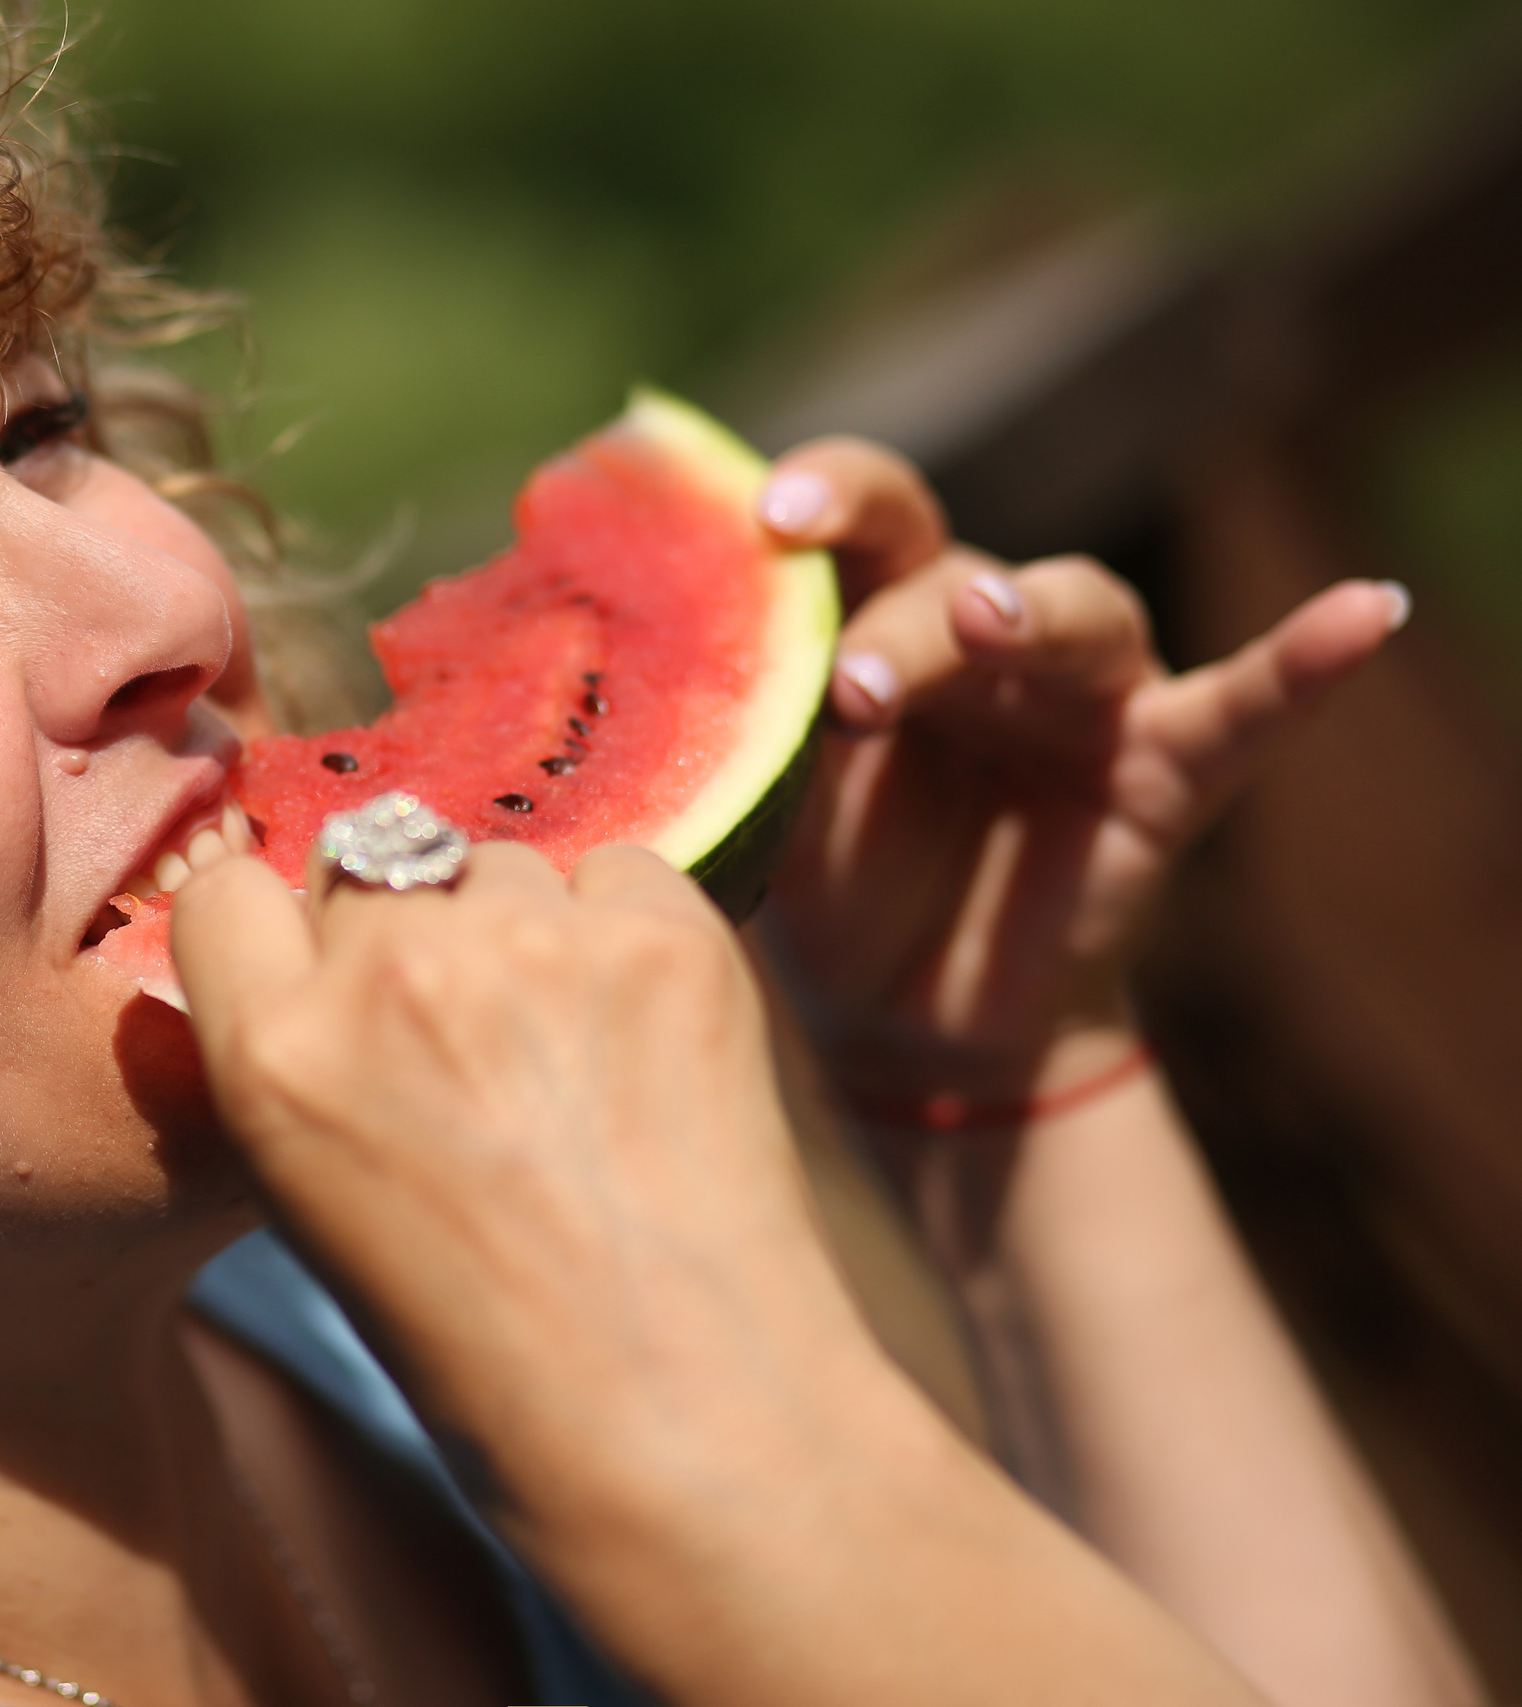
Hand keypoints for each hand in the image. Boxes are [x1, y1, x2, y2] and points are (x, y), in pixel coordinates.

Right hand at [171, 841, 872, 1494]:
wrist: (682, 1416)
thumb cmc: (489, 1349)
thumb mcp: (315, 1208)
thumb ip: (301, 1060)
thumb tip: (328, 960)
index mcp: (277, 1057)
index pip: (228, 895)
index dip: (276, 933)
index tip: (319, 970)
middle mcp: (392, 975)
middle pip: (369, 867)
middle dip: (407, 933)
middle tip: (471, 1047)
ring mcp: (534, 945)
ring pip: (497, 866)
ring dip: (520, 931)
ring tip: (570, 1064)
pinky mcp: (665, 935)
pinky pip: (618, 870)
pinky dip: (626, 931)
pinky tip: (645, 1040)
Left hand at [754, 440, 1405, 1096]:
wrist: (906, 1023)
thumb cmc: (822, 884)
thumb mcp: (761, 805)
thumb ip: (723, 727)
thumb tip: (604, 669)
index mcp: (867, 614)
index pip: (849, 526)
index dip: (815, 501)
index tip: (759, 518)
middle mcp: (977, 629)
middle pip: (949, 563)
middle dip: (901, 603)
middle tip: (850, 677)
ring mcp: (1078, 694)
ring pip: (1073, 615)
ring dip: (1029, 615)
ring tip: (990, 630)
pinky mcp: (1164, 769)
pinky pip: (1248, 707)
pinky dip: (1307, 661)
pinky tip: (1371, 610)